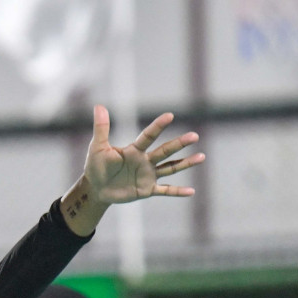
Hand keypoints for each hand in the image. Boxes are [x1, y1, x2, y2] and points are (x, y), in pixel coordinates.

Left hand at [60, 106, 203, 236]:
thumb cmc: (96, 166)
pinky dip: (177, 191)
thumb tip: (99, 106)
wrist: (96, 188)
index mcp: (134, 150)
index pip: (148, 136)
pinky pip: (165, 190)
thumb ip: (101, 128)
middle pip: (165, 151)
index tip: (169, 116)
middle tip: (195, 136)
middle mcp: (145, 161)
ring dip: (185, 163)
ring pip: (170, 168)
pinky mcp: (146, 189)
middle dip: (179, 144)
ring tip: (201, 157)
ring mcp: (148, 175)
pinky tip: (191, 192)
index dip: (158, 126)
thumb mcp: (98, 148)